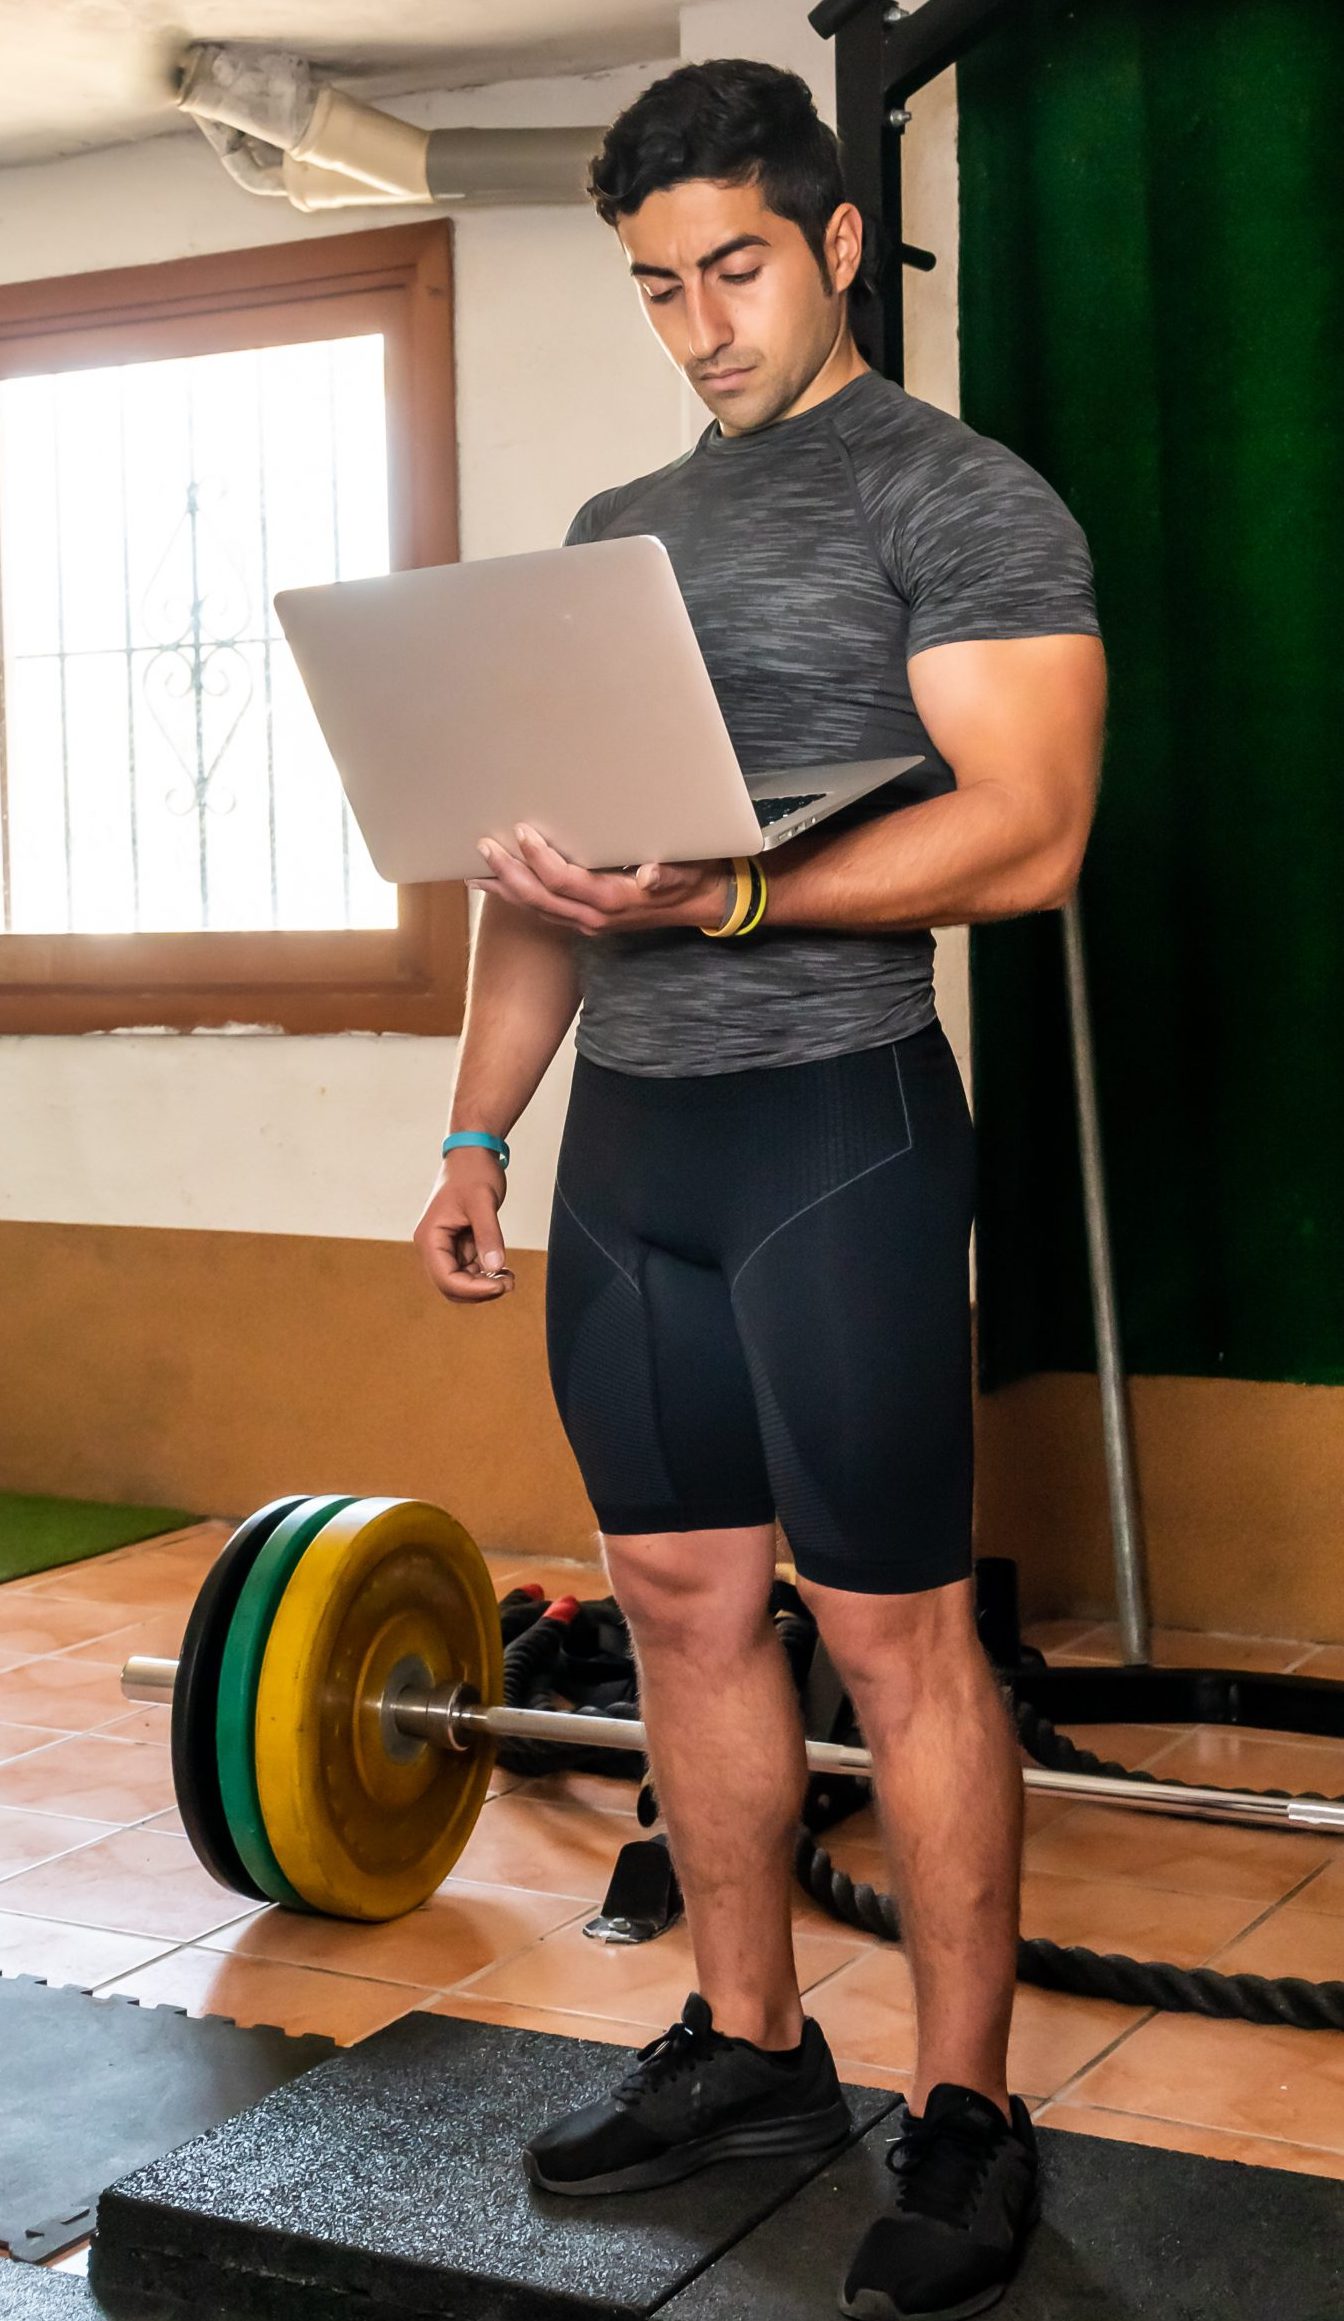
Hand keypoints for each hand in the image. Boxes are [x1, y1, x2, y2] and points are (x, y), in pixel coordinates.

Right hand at [413, 1148, 514, 1302]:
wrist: (473, 1153)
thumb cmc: (473, 1172)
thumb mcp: (483, 1202)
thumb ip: (488, 1234)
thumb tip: (494, 1267)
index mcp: (430, 1237)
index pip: (446, 1279)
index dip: (474, 1289)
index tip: (501, 1284)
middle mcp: (433, 1246)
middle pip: (451, 1287)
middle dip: (480, 1291)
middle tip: (509, 1283)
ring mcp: (445, 1247)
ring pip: (461, 1283)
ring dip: (485, 1285)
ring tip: (509, 1275)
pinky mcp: (458, 1245)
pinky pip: (470, 1272)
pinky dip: (487, 1275)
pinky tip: (504, 1268)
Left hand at [467, 825, 730, 936]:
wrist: (704, 906)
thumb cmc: (693, 879)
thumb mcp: (688, 872)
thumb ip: (668, 874)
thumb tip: (649, 874)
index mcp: (614, 901)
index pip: (565, 881)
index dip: (540, 859)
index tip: (522, 833)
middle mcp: (595, 917)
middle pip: (540, 899)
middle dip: (509, 874)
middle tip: (483, 848)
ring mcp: (588, 923)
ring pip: (536, 909)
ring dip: (506, 890)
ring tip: (475, 871)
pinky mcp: (586, 921)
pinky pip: (544, 912)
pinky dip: (519, 899)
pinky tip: (502, 885)